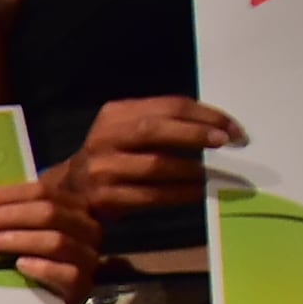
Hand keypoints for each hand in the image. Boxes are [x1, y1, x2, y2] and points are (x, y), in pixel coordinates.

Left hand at [0, 175, 109, 299]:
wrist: (51, 296)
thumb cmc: (35, 254)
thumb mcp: (28, 227)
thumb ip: (17, 210)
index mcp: (75, 207)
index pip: (44, 192)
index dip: (10, 195)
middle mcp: (87, 229)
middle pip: (49, 213)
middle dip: (9, 216)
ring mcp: (88, 257)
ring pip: (56, 241)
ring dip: (18, 240)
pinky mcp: (83, 285)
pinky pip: (67, 273)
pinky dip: (41, 267)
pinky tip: (19, 264)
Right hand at [46, 94, 242, 223]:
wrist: (69, 193)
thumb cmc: (112, 159)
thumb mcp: (126, 132)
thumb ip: (161, 124)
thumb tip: (216, 129)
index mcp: (115, 114)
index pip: (167, 106)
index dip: (204, 115)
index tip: (233, 128)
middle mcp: (104, 138)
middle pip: (154, 129)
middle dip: (195, 134)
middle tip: (226, 142)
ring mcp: (102, 169)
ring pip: (154, 165)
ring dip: (190, 170)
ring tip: (213, 174)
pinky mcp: (105, 198)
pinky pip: (150, 196)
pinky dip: (178, 194)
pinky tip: (196, 194)